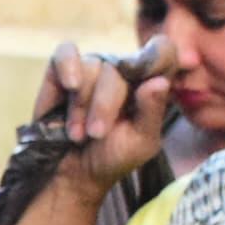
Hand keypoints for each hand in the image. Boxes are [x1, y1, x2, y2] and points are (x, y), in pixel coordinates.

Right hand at [41, 41, 177, 190]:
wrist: (73, 173)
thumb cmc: (112, 156)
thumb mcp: (140, 142)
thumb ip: (152, 112)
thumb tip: (159, 81)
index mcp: (147, 82)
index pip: (162, 52)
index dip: (158, 57)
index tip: (147, 81)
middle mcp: (122, 69)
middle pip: (122, 67)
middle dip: (106, 105)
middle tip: (97, 134)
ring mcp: (92, 66)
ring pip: (92, 67)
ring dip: (82, 105)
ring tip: (77, 134)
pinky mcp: (62, 69)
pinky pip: (66, 54)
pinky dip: (68, 67)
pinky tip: (70, 85)